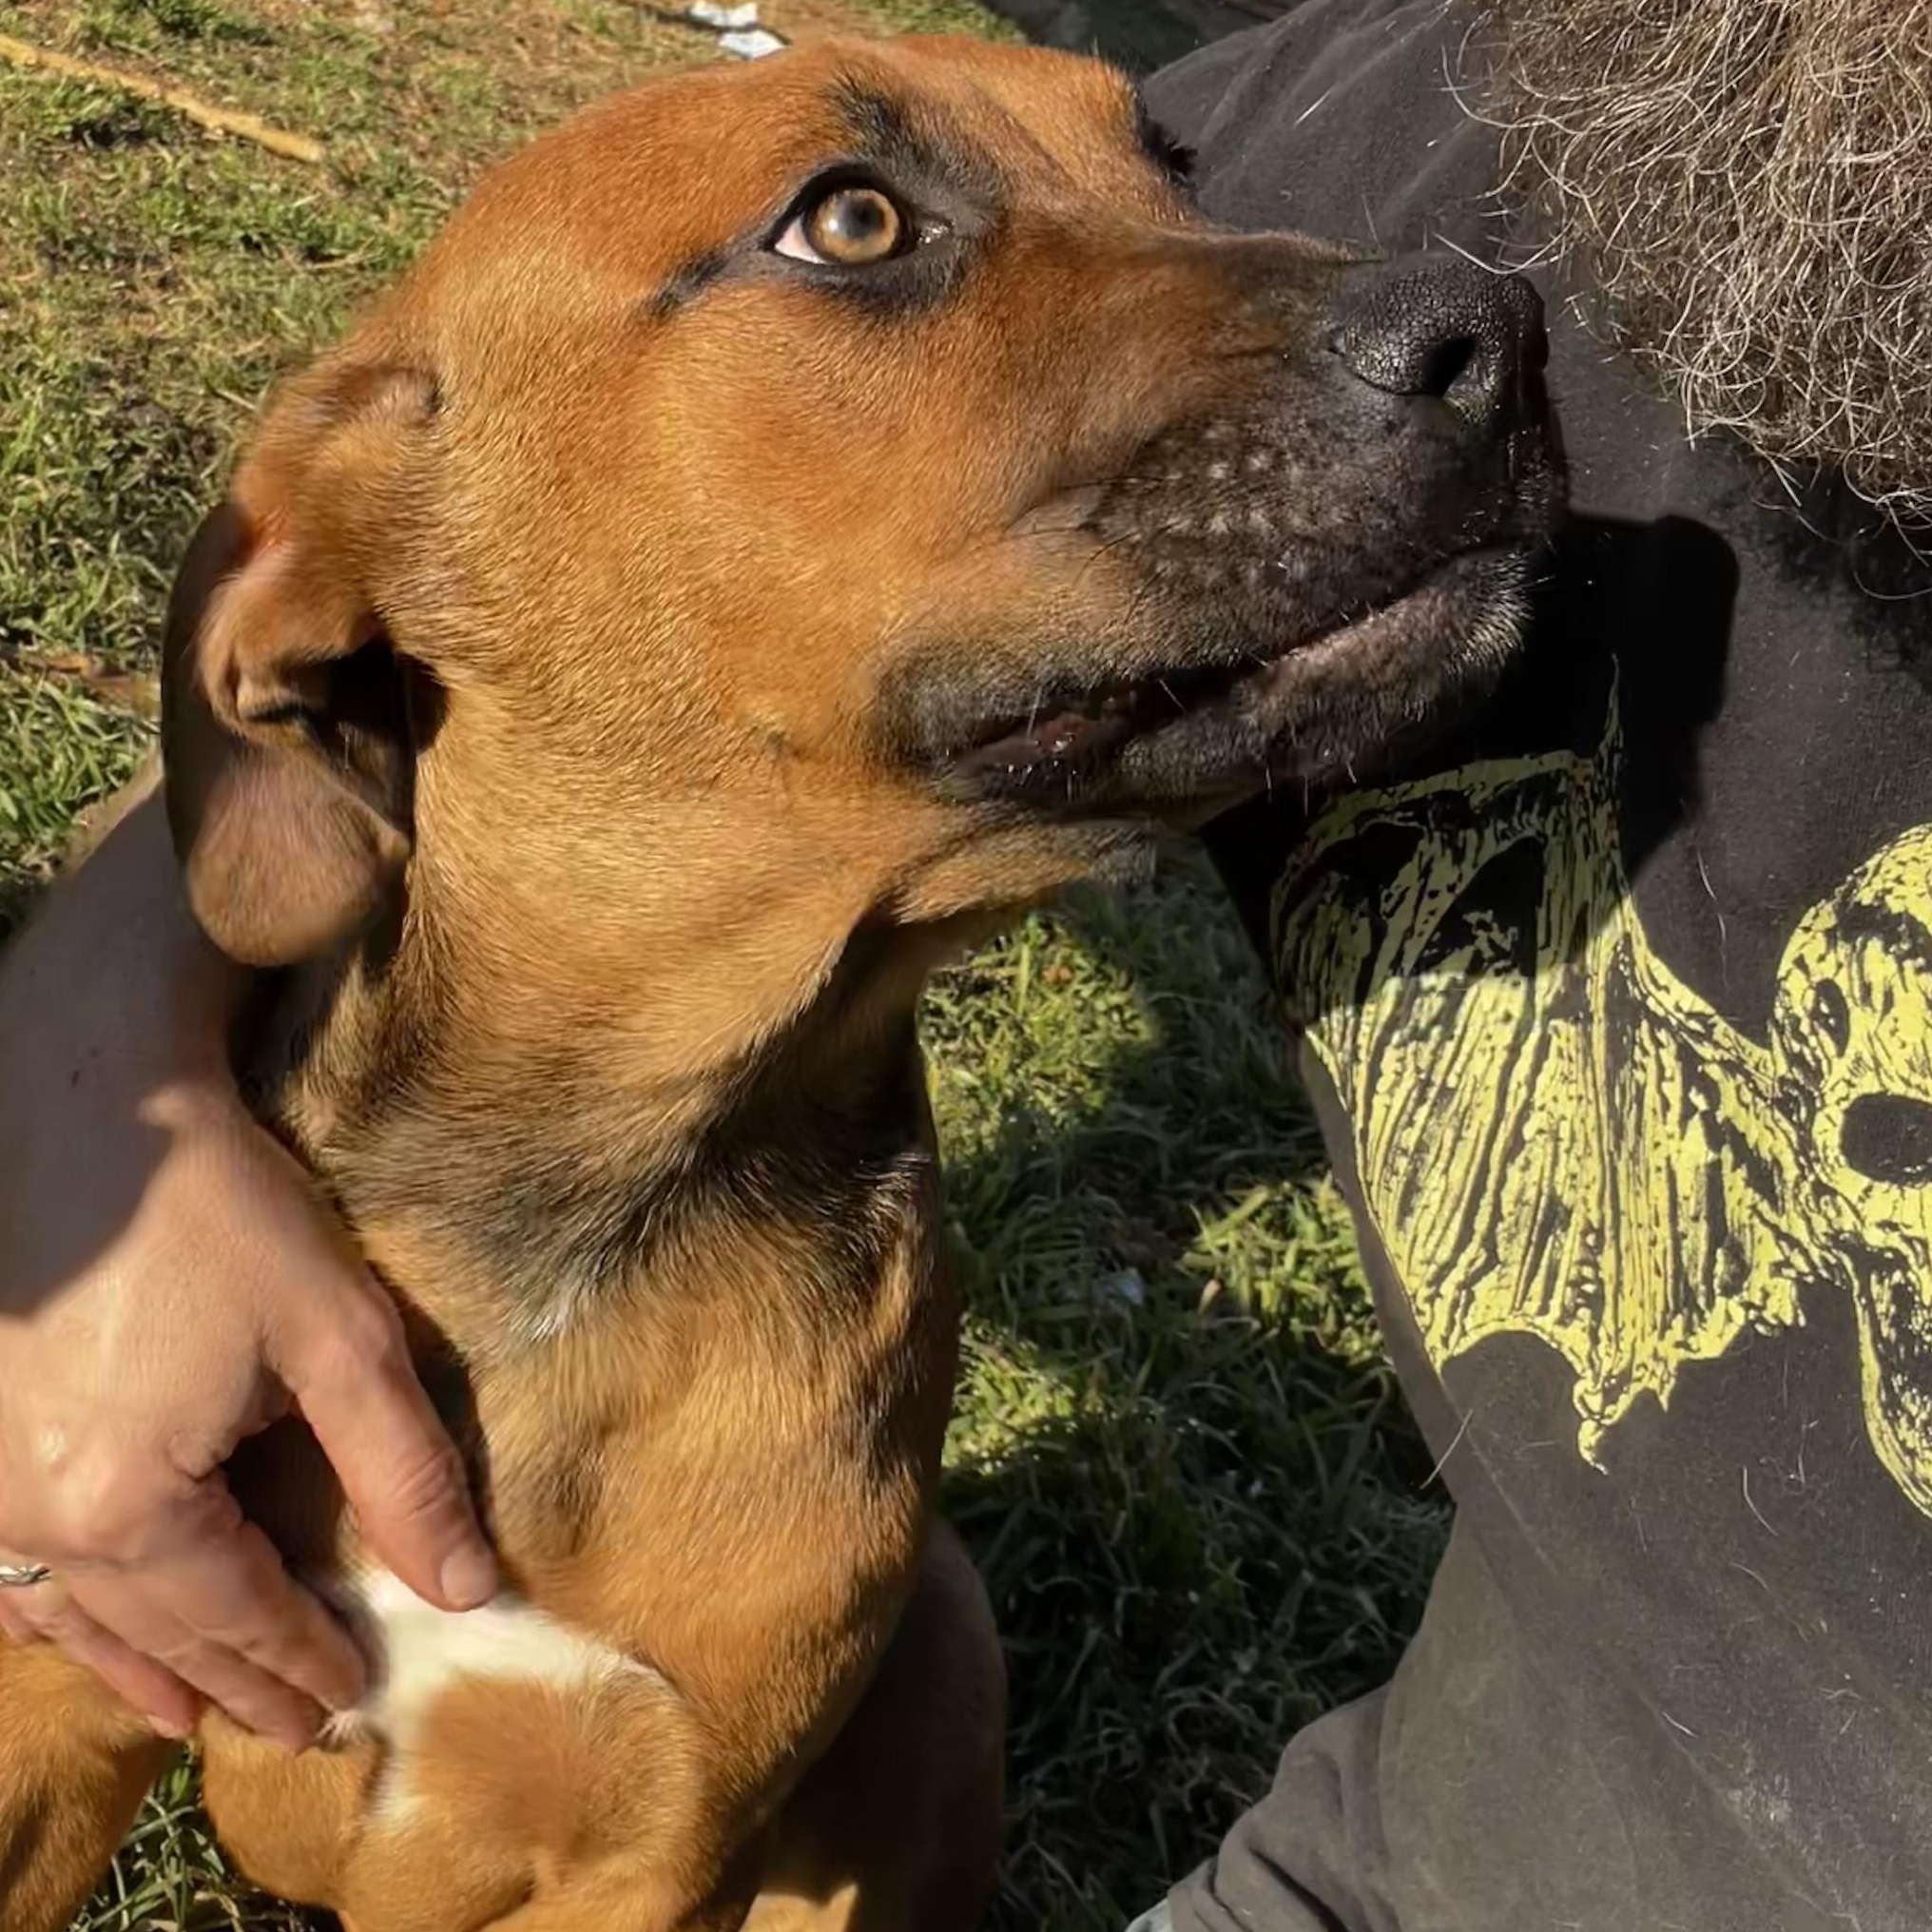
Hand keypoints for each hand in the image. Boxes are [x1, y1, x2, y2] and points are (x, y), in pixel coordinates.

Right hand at [0, 780, 495, 1747]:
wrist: (89, 1110)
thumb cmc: (215, 1210)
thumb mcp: (338, 1339)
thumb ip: (403, 1471)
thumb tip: (462, 1585)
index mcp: (130, 1505)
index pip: (239, 1615)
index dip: (301, 1659)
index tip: (352, 1698)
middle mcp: (37, 1519)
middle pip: (156, 1631)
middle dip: (234, 1680)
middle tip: (295, 1725)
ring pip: (74, 1616)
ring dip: (143, 1666)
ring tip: (197, 1715)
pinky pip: (14, 1573)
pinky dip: (66, 1616)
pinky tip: (83, 1631)